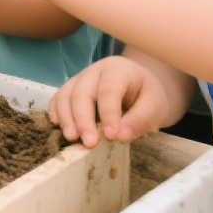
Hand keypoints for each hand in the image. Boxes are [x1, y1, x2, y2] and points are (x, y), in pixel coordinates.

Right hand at [50, 56, 178, 146]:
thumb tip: (120, 136)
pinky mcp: (70, 89)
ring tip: (72, 138)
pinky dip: (57, 113)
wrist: (139, 86)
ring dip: (67, 118)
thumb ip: (141, 120)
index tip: (111, 136)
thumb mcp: (155, 106)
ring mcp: (79, 79)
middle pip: (82, 92)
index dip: (108, 113)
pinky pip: (58, 99)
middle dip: (83, 119)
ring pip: (65, 95)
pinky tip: (61, 128)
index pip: (108, 90)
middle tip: (89, 143)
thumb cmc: (147, 96)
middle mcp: (94, 71)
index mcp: (118, 70)